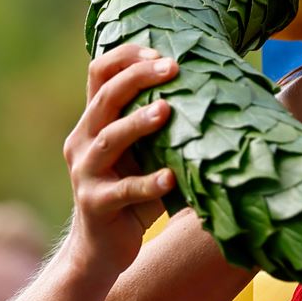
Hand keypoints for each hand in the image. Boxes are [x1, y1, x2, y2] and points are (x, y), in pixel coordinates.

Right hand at [62, 44, 178, 279]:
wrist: (100, 249)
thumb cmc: (132, 193)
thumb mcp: (143, 153)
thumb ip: (162, 127)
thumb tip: (217, 93)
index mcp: (94, 122)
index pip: (99, 75)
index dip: (125, 57)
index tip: (159, 50)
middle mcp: (84, 141)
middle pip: (104, 98)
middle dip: (138, 77)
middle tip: (171, 67)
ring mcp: (86, 173)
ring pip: (109, 138)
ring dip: (138, 122)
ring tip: (166, 110)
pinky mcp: (96, 204)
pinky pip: (124, 191)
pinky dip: (149, 183)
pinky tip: (171, 177)